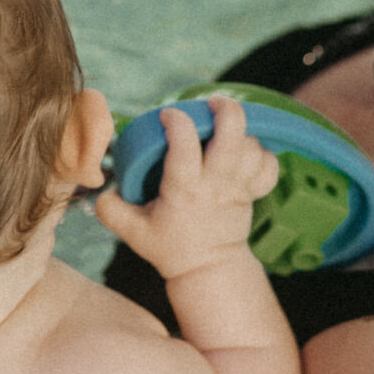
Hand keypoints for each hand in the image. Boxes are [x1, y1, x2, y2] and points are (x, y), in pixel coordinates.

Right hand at [95, 97, 279, 282]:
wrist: (208, 270)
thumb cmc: (169, 248)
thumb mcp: (132, 232)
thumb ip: (111, 208)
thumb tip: (104, 185)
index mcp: (184, 189)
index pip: (184, 145)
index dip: (177, 121)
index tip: (168, 115)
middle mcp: (215, 184)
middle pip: (232, 137)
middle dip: (226, 110)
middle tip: (212, 104)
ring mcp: (238, 188)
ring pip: (252, 148)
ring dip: (241, 133)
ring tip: (224, 131)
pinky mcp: (253, 194)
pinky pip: (269, 166)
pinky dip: (262, 154)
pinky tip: (246, 152)